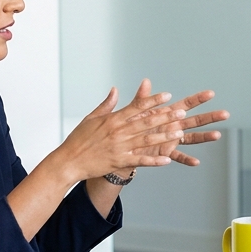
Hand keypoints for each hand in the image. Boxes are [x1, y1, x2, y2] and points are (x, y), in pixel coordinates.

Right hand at [54, 82, 193, 181]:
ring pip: (147, 141)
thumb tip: (115, 90)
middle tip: (181, 113)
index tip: (167, 96)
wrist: (68, 161)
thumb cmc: (78, 140)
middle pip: (146, 122)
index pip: (137, 106)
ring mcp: (120, 147)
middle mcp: (118, 132)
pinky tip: (167, 160)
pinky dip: (154, 161)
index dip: (153, 101)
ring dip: (165, 137)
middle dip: (166, 117)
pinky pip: (140, 161)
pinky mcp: (119, 161)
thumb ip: (106, 104)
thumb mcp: (91, 118)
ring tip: (180, 133)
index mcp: (113, 119)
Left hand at [111, 80, 228, 169]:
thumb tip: (146, 81)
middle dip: (210, 117)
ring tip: (217, 135)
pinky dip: (186, 159)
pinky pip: (178, 156)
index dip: (198, 98)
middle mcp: (175, 125)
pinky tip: (196, 162)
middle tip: (225, 114)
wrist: (125, 143)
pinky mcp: (167, 152)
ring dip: (205, 136)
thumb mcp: (137, 110)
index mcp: (169, 113)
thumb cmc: (132, 125)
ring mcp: (173, 139)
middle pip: (196, 120)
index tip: (211, 93)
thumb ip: (143, 97)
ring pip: (192, 137)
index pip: (187, 104)